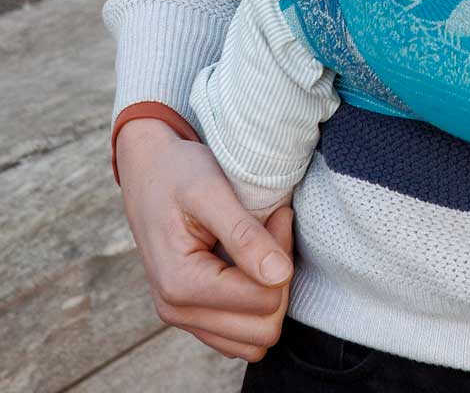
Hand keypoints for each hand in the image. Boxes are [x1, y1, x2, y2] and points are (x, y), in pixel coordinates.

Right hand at [116, 117, 292, 360]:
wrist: (147, 170)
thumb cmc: (178, 173)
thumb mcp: (211, 191)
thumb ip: (244, 236)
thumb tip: (280, 276)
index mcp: (181, 285)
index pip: (264, 300)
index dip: (281, 255)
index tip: (278, 213)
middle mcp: (177, 311)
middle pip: (263, 329)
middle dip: (280, 279)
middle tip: (274, 227)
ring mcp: (183, 316)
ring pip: (254, 338)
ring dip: (270, 293)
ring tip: (264, 244)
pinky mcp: (192, 313)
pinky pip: (239, 334)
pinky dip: (255, 302)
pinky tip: (252, 261)